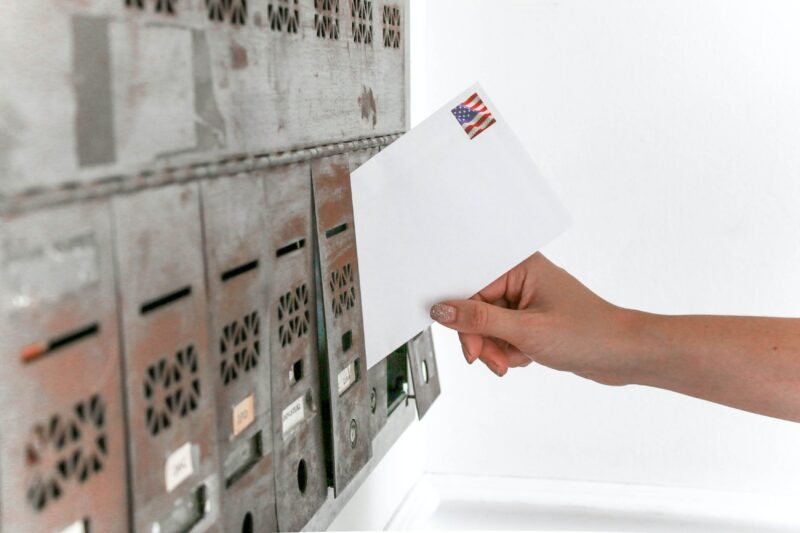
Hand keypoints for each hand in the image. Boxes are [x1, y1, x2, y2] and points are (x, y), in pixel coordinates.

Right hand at [430, 252, 640, 383]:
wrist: (624, 354)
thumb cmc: (589, 333)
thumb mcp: (526, 330)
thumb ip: (479, 320)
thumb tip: (443, 311)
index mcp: (520, 266)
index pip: (471, 288)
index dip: (465, 319)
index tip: (470, 345)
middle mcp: (522, 278)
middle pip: (477, 309)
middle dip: (484, 339)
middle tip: (493, 359)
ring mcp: (527, 299)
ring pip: (488, 326)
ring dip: (497, 349)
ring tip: (514, 361)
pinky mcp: (531, 318)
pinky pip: (503, 334)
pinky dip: (509, 351)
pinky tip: (526, 357)